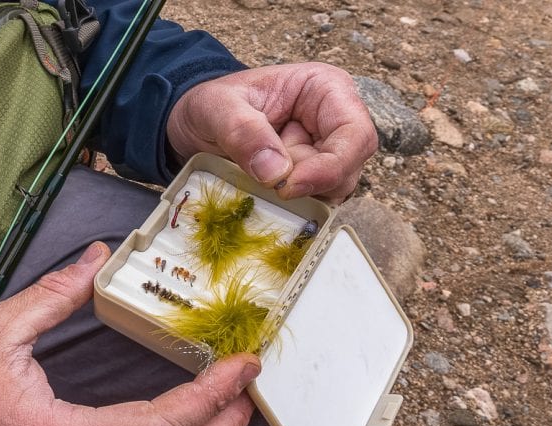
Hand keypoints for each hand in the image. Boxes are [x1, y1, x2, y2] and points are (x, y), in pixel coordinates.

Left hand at [166, 62, 377, 201]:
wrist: (195, 125)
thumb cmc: (211, 105)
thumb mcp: (215, 108)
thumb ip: (243, 132)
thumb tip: (277, 173)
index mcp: (325, 90)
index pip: (356, 135)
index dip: (332, 166)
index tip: (288, 187)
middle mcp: (334, 122)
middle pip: (349, 169)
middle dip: (308, 183)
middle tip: (264, 180)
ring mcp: (325, 154)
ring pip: (333, 191)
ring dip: (297, 196)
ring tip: (257, 176)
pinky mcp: (309, 179)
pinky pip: (312, 203)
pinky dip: (289, 208)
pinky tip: (260, 191)